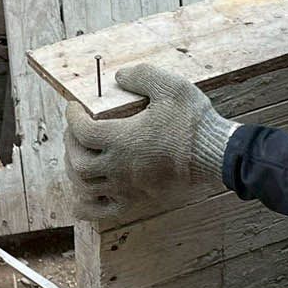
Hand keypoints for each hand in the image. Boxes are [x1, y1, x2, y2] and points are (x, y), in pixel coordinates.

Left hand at [64, 62, 237, 226]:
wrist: (216, 154)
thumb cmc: (193, 121)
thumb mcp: (170, 86)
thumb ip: (141, 76)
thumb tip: (119, 76)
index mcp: (123, 139)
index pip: (82, 131)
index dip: (72, 117)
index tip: (73, 107)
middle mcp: (121, 167)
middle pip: (78, 161)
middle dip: (70, 144)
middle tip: (75, 131)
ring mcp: (128, 186)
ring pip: (85, 187)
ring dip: (75, 171)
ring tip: (79, 156)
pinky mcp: (138, 199)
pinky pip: (103, 211)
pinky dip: (86, 205)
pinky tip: (82, 195)